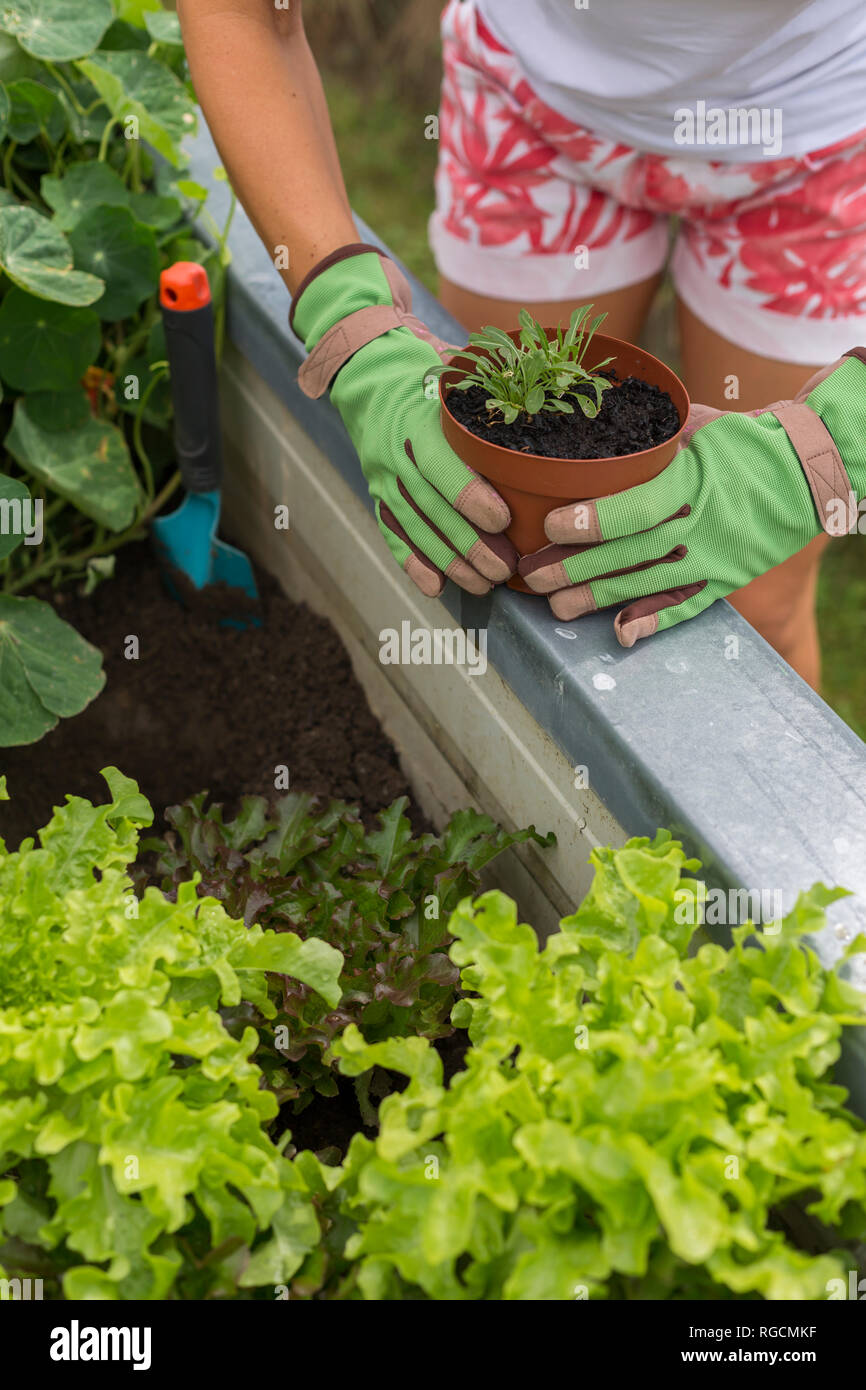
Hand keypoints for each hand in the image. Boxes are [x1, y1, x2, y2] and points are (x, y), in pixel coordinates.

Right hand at [291, 245, 516, 595]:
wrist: (370, 376)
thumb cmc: (429, 378)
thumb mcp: (456, 376)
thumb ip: (491, 392)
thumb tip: (547, 394)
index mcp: (418, 424)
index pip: (442, 467)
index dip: (471, 498)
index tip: (503, 521)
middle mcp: (396, 455)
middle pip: (432, 510)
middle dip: (469, 546)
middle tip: (505, 570)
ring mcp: (384, 479)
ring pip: (415, 530)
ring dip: (449, 563)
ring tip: (483, 585)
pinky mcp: (378, 495)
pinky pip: (392, 535)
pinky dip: (412, 565)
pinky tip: (436, 588)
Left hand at [519, 354, 865, 644]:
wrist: (810, 471)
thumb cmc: (746, 441)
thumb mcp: (701, 425)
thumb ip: (653, 438)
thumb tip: (596, 434)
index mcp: (694, 479)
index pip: (636, 507)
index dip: (591, 522)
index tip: (553, 527)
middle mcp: (703, 523)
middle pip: (631, 553)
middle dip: (576, 569)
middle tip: (535, 577)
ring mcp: (716, 557)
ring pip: (648, 584)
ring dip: (599, 599)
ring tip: (557, 608)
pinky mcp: (726, 580)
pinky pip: (687, 606)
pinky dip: (654, 622)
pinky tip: (622, 633)